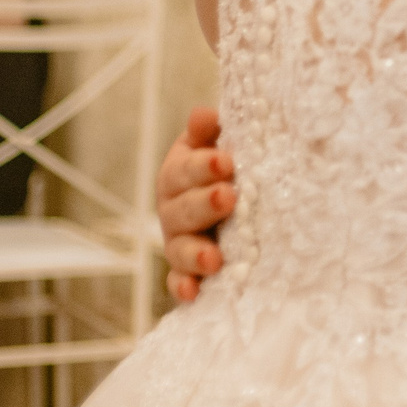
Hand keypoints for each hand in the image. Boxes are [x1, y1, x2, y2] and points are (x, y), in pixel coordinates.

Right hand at [158, 106, 233, 301]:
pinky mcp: (187, 271)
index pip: (184, 170)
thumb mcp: (219, 142)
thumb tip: (204, 114)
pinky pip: (179, 281)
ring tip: (214, 259)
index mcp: (179, 174)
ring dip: (195, 254)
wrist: (233, 192)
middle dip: (205, 204)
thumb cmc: (228, 163)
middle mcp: (173, 209)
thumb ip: (211, 131)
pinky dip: (184, 287)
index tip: (226, 161)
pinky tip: (194, 293)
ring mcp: (178, 241)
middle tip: (229, 197)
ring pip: (179, 249)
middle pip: (183, 209)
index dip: (202, 166)